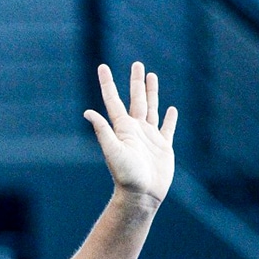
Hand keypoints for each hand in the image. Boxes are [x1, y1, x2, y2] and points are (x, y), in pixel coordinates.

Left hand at [84, 62, 178, 203]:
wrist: (141, 195)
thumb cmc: (125, 174)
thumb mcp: (113, 150)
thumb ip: (103, 130)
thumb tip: (87, 112)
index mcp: (122, 128)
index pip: (113, 100)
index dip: (108, 83)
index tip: (102, 66)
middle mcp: (135, 129)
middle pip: (135, 99)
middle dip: (136, 81)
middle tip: (137, 64)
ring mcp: (149, 137)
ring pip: (151, 108)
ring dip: (152, 92)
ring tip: (152, 76)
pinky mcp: (163, 146)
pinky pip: (167, 128)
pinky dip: (169, 118)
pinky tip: (171, 109)